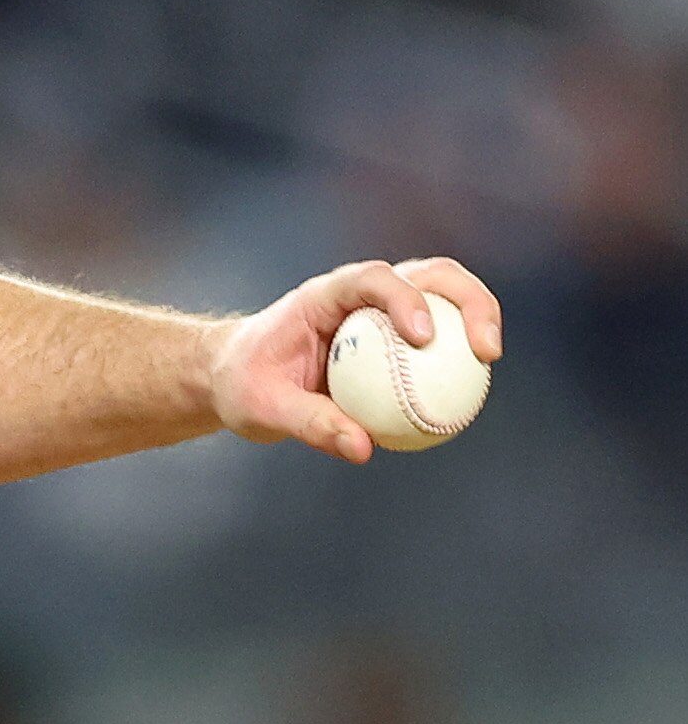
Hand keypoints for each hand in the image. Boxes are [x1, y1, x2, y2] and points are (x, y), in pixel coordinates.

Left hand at [208, 256, 502, 462]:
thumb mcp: (262, 409)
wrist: (233, 377)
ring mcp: (382, 311)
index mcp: (322, 297)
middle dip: (467, 299)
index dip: (405, 299)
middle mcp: (358, 294)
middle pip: (428, 275)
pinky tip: (471, 395)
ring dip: (477, 317)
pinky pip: (438, 340)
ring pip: (444, 298)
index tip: (424, 338)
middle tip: (485, 349)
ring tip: (489, 359)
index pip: (372, 279)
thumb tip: (363, 448)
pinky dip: (459, 357)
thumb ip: (310, 424)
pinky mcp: (395, 336)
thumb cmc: (242, 386)